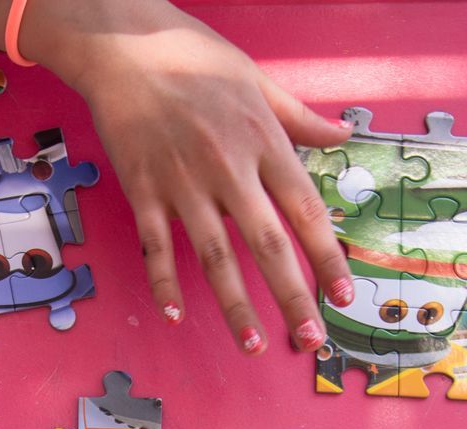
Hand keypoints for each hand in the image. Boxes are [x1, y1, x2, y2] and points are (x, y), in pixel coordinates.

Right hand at [25, 0, 352, 355]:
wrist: (124, 45)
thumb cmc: (192, 57)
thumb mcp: (258, 82)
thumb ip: (299, 118)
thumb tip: (343, 135)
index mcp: (263, 140)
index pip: (305, 209)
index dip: (327, 256)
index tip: (342, 294)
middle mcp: (228, 167)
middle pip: (267, 244)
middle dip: (291, 296)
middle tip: (310, 339)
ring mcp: (183, 183)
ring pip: (215, 257)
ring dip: (236, 306)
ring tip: (254, 345)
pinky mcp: (143, 190)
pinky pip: (157, 246)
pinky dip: (165, 283)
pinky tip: (176, 315)